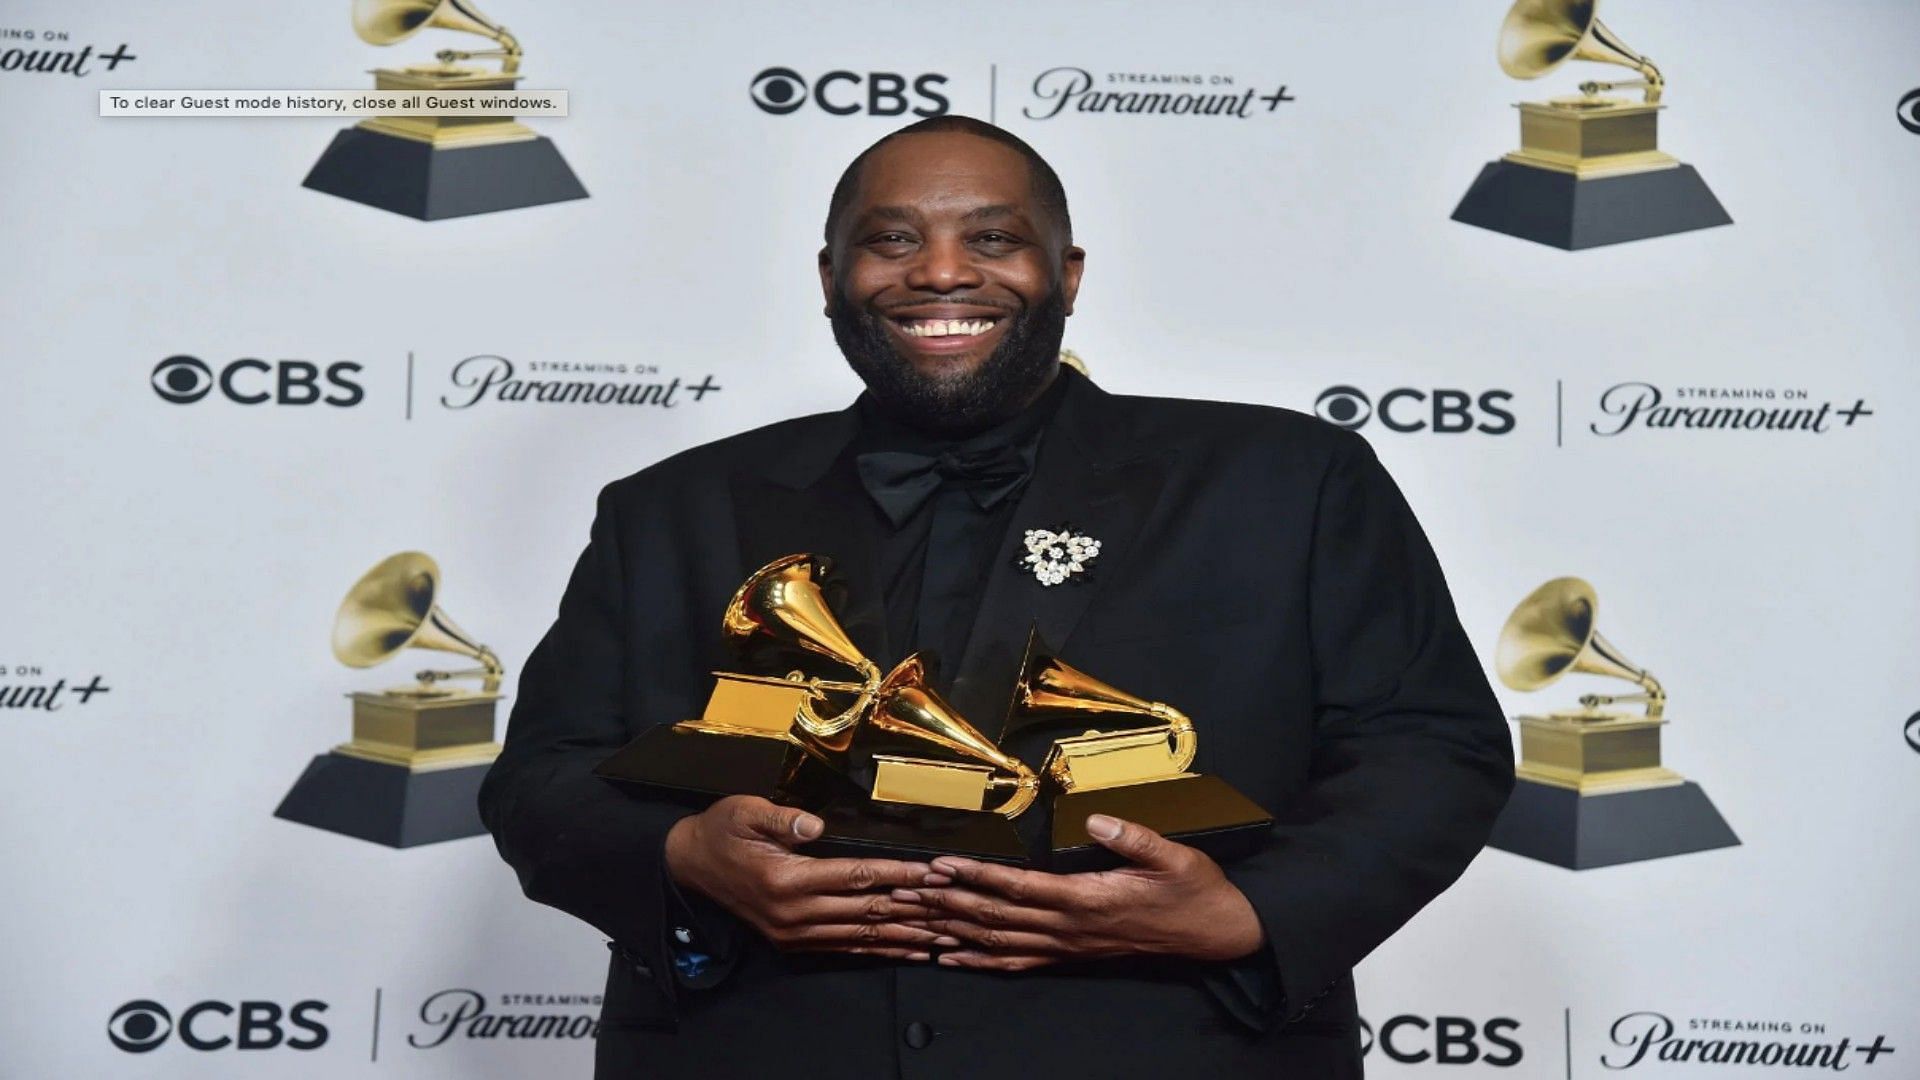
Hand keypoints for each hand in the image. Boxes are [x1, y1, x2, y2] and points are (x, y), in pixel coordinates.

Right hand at [664, 795, 943, 959]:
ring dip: (904, 936)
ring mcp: (795, 933)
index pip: (856, 876)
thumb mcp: (744, 811)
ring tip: (942, 936)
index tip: (932, 872)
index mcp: (787, 879)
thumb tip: (815, 825)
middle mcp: (794, 913)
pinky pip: (845, 948)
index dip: (897, 874)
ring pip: (861, 935)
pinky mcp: (794, 942)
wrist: (690, 865)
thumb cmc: (721, 831)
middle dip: (914, 909)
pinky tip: (906, 950)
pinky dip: (878, 950)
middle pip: (867, 911)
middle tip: (953, 907)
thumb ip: (781, 818)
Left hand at [903, 813, 1263, 971]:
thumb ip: (1132, 837)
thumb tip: (1097, 819)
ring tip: (916, 918)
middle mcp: (1070, 927)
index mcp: (1088, 899)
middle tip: (908, 890)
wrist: (1215, 934)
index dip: (978, 876)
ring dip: (953, 930)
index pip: (1019, 887)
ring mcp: (1068, 945)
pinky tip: (950, 958)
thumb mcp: (1174, 855)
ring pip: (998, 941)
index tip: (943, 864)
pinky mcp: (1071, 954)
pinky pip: (1016, 961)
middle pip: (996, 916)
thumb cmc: (1193, 890)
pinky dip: (979, 960)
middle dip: (948, 902)